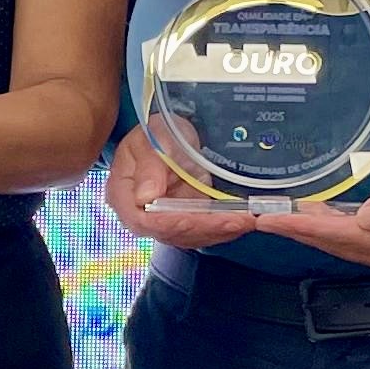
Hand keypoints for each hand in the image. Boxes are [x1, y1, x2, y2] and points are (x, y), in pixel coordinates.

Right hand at [103, 127, 257, 249]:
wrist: (171, 135)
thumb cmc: (157, 133)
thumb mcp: (152, 138)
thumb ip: (149, 166)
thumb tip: (145, 198)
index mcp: (123, 194)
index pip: (143, 219)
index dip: (169, 223)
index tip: (193, 219)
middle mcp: (141, 214)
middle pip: (171, 232)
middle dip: (206, 228)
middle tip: (237, 221)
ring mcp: (164, 220)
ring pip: (190, 235)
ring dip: (219, 230)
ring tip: (246, 220)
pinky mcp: (184, 220)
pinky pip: (202, 231)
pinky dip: (222, 228)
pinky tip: (242, 221)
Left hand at [254, 143, 369, 275]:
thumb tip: (368, 218)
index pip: (339, 234)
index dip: (303, 226)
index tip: (271, 219)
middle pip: (335, 245)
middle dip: (298, 233)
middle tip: (263, 221)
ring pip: (342, 246)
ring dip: (311, 234)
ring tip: (281, 220)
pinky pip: (353, 243)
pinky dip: (329, 232)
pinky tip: (316, 219)